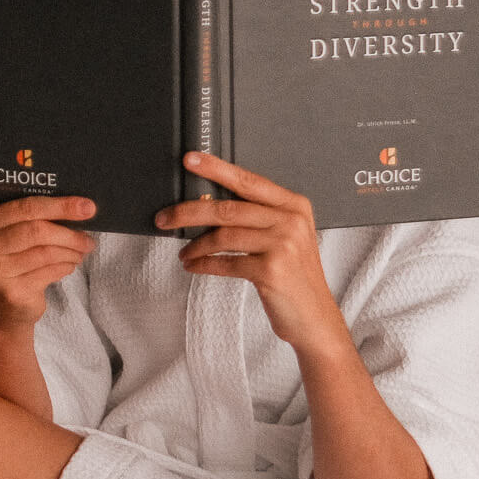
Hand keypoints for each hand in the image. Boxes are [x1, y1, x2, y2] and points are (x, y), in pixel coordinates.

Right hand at [0, 195, 97, 329]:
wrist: (2, 309)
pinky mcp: (11, 292)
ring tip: (80, 252)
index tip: (87, 207)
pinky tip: (69, 265)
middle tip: (88, 238)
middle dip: (69, 234)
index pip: (25, 208)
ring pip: (46, 253)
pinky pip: (49, 272)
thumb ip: (35, 218)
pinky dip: (65, 267)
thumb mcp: (13, 235)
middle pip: (36, 231)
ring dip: (70, 252)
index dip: (60, 206)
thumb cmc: (13, 262)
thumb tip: (80, 207)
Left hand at [155, 153, 349, 355]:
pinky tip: (194, 266)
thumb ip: (257, 218)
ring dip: (196, 245)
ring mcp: (283, 246)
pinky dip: (204, 264)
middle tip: (164, 217)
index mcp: (295, 206)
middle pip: (229, 209)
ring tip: (183, 252)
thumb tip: (207, 206)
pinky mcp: (271, 271)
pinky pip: (226, 263)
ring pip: (223, 236)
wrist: (314, 318)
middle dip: (189, 212)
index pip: (249, 181)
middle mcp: (291, 221)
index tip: (190, 160)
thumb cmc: (293, 276)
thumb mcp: (286, 238)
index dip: (216, 168)